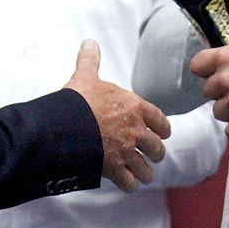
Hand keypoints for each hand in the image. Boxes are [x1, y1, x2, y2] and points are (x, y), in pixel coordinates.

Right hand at [64, 39, 170, 192]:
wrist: (65, 126)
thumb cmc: (78, 100)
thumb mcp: (85, 76)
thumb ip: (90, 60)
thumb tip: (89, 42)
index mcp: (135, 107)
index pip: (161, 121)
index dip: (163, 129)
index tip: (162, 133)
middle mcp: (136, 131)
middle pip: (157, 148)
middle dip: (155, 152)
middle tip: (151, 155)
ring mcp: (126, 151)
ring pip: (146, 168)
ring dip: (145, 172)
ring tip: (142, 175)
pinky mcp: (114, 169)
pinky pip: (130, 182)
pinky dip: (130, 184)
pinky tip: (128, 184)